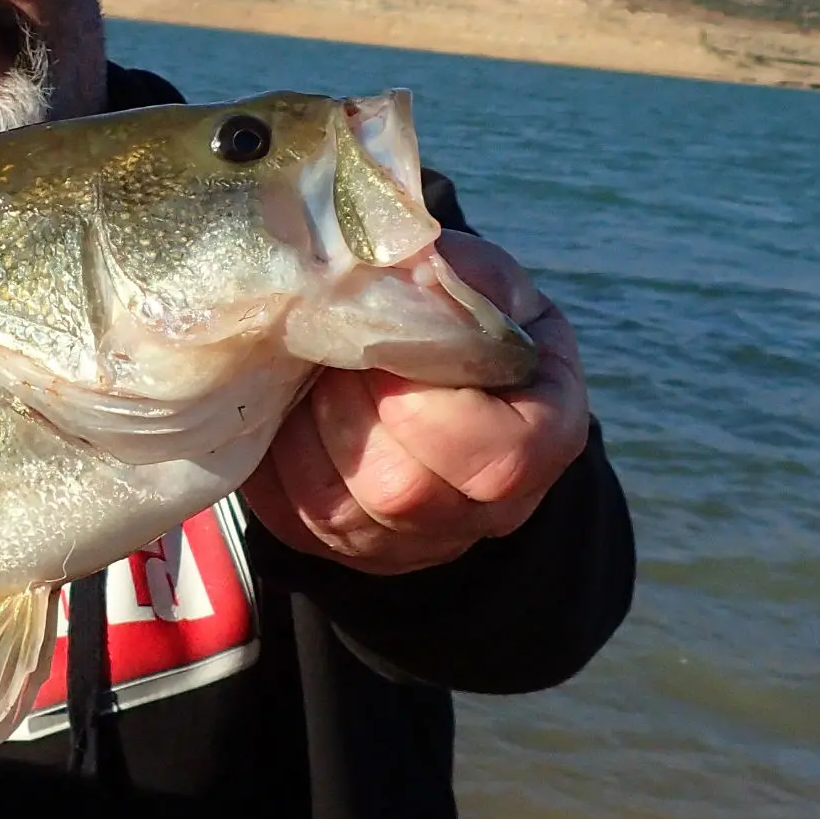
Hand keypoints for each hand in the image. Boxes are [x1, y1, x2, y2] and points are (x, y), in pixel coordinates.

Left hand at [243, 232, 589, 575]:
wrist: (422, 357)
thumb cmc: (458, 310)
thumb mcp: (472, 277)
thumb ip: (445, 277)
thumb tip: (390, 269)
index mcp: (545, 438)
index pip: (500, 460)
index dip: (424, 405)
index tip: (382, 351)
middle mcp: (489, 511)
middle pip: (404, 490)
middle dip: (347, 407)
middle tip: (325, 346)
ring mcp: (417, 541)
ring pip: (336, 510)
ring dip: (301, 429)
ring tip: (303, 370)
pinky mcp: (348, 548)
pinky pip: (293, 517)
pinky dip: (274, 458)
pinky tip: (285, 406)